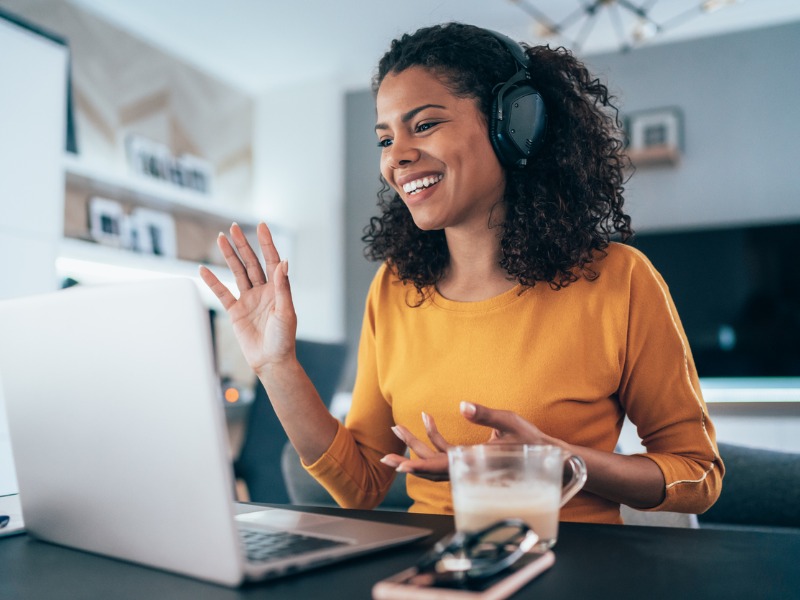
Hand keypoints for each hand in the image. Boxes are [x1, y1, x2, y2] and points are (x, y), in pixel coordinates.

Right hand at [199, 222, 296, 374]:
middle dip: (243, 245)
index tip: (261, 226)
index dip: (266, 243)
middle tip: (234, 227)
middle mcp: (263, 291)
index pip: (271, 261)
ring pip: (237, 273)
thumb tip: (284, 262)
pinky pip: (222, 293)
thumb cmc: (283, 339)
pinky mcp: (236, 311)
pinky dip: (213, 281)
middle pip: (251, 262)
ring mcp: (248, 300)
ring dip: (229, 256)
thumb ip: (283, 287)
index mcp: (277, 290)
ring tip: (220, 238)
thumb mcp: (285, 312)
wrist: (271, 361)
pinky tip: (203, 269)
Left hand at [380, 402, 558, 480]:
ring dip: (416, 445)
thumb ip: (486, 414)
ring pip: (435, 460)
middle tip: (384, 456)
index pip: (441, 467)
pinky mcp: (469, 458)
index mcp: (475, 462)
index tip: (400, 467)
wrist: (547, 457)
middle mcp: (467, 467)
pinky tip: (427, 418)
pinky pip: (445, 452)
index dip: (420, 467)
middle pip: (431, 467)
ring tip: (398, 427)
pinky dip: (434, 437)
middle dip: (407, 459)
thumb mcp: (510, 422)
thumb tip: (463, 405)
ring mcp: (467, 464)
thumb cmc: (531, 441)